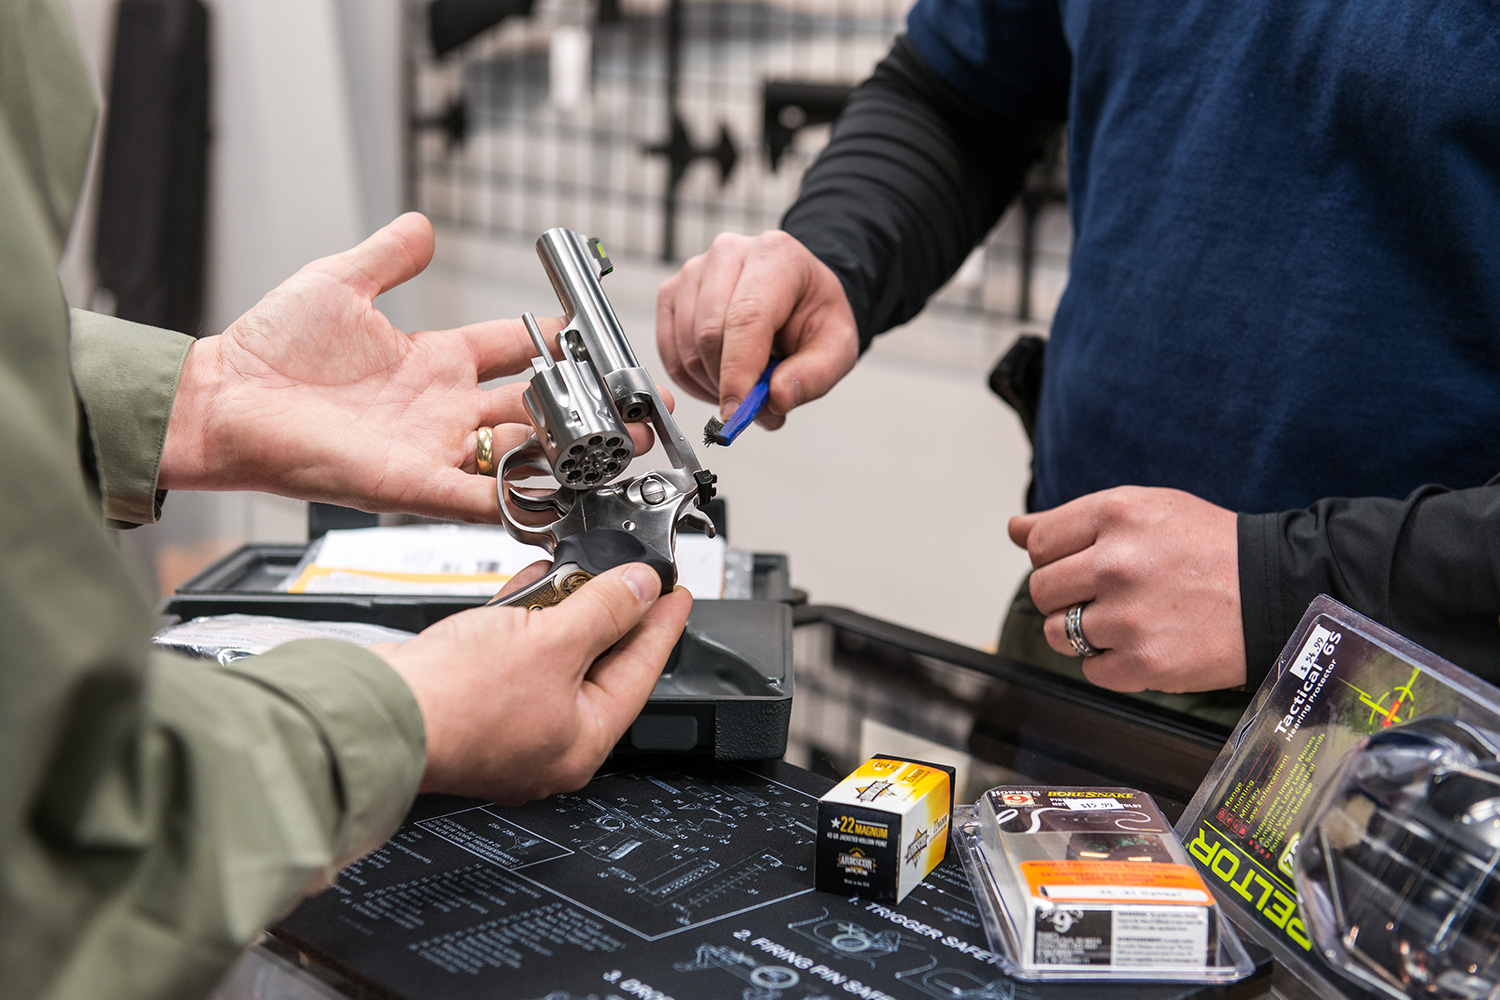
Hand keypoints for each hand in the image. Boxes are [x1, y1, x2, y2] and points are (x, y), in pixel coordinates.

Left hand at [159, 213, 660, 522]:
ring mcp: (433, 448)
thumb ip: (388, 256)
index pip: (514, 347)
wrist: (223, 403)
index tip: (592, 329)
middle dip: (586, 406)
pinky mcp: (413, 484)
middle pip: (534, 407)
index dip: (556, 338)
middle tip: (632, 404)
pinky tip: (562, 501)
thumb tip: (424, 225)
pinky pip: (480, 498)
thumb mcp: (339, 283)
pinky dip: (521, 503)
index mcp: (434, 360)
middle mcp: (443, 409)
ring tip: (617, 447)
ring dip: (569, 454)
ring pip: (521, 453)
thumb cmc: (270, 351)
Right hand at [372, 563, 692, 803]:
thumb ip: (605, 609)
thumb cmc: (457, 702)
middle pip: (598, 663)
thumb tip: (640, 589)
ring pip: (553, 655)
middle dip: (611, 611)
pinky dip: (525, 619)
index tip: (676, 594)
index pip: (641, 671)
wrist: (376, 710)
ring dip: (565, 609)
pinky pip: (514, 654)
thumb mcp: (553, 641)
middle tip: (629, 573)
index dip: (662, 624)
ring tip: (578, 569)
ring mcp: (507, 723)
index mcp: (582, 741)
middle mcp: (548, 740)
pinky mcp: (471, 700)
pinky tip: (528, 587)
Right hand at [656, 230, 857, 427]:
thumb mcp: (838, 346)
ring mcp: (693, 271)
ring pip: (686, 347)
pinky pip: (669, 351)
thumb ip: (814, 375)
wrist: (797, 295)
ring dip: (711, 385)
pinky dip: (691, 379)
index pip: (747, 317)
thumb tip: (775, 399)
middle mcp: (728, 254)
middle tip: (754, 406)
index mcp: (776, 256)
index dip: (738, 371)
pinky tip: (719, 379)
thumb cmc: (814, 315)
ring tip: (744, 387)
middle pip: (709, 334)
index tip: (736, 413)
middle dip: (728, 384)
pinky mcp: (672, 292)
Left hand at [1008, 486, 1244, 692]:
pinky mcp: (1144, 662)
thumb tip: (1015, 528)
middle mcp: (1117, 562)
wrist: (1277, 591)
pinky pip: (1090, 671)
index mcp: (1116, 513)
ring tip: (1125, 619)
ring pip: (1058, 633)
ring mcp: (1128, 616)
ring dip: (1081, 632)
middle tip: (1105, 594)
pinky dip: (1111, 663)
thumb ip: (1072, 520)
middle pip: (1041, 590)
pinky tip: (1144, 642)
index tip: (1079, 563)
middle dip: (1065, 595)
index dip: (1053, 557)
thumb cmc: (1208, 548)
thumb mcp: (1145, 509)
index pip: (1038, 542)